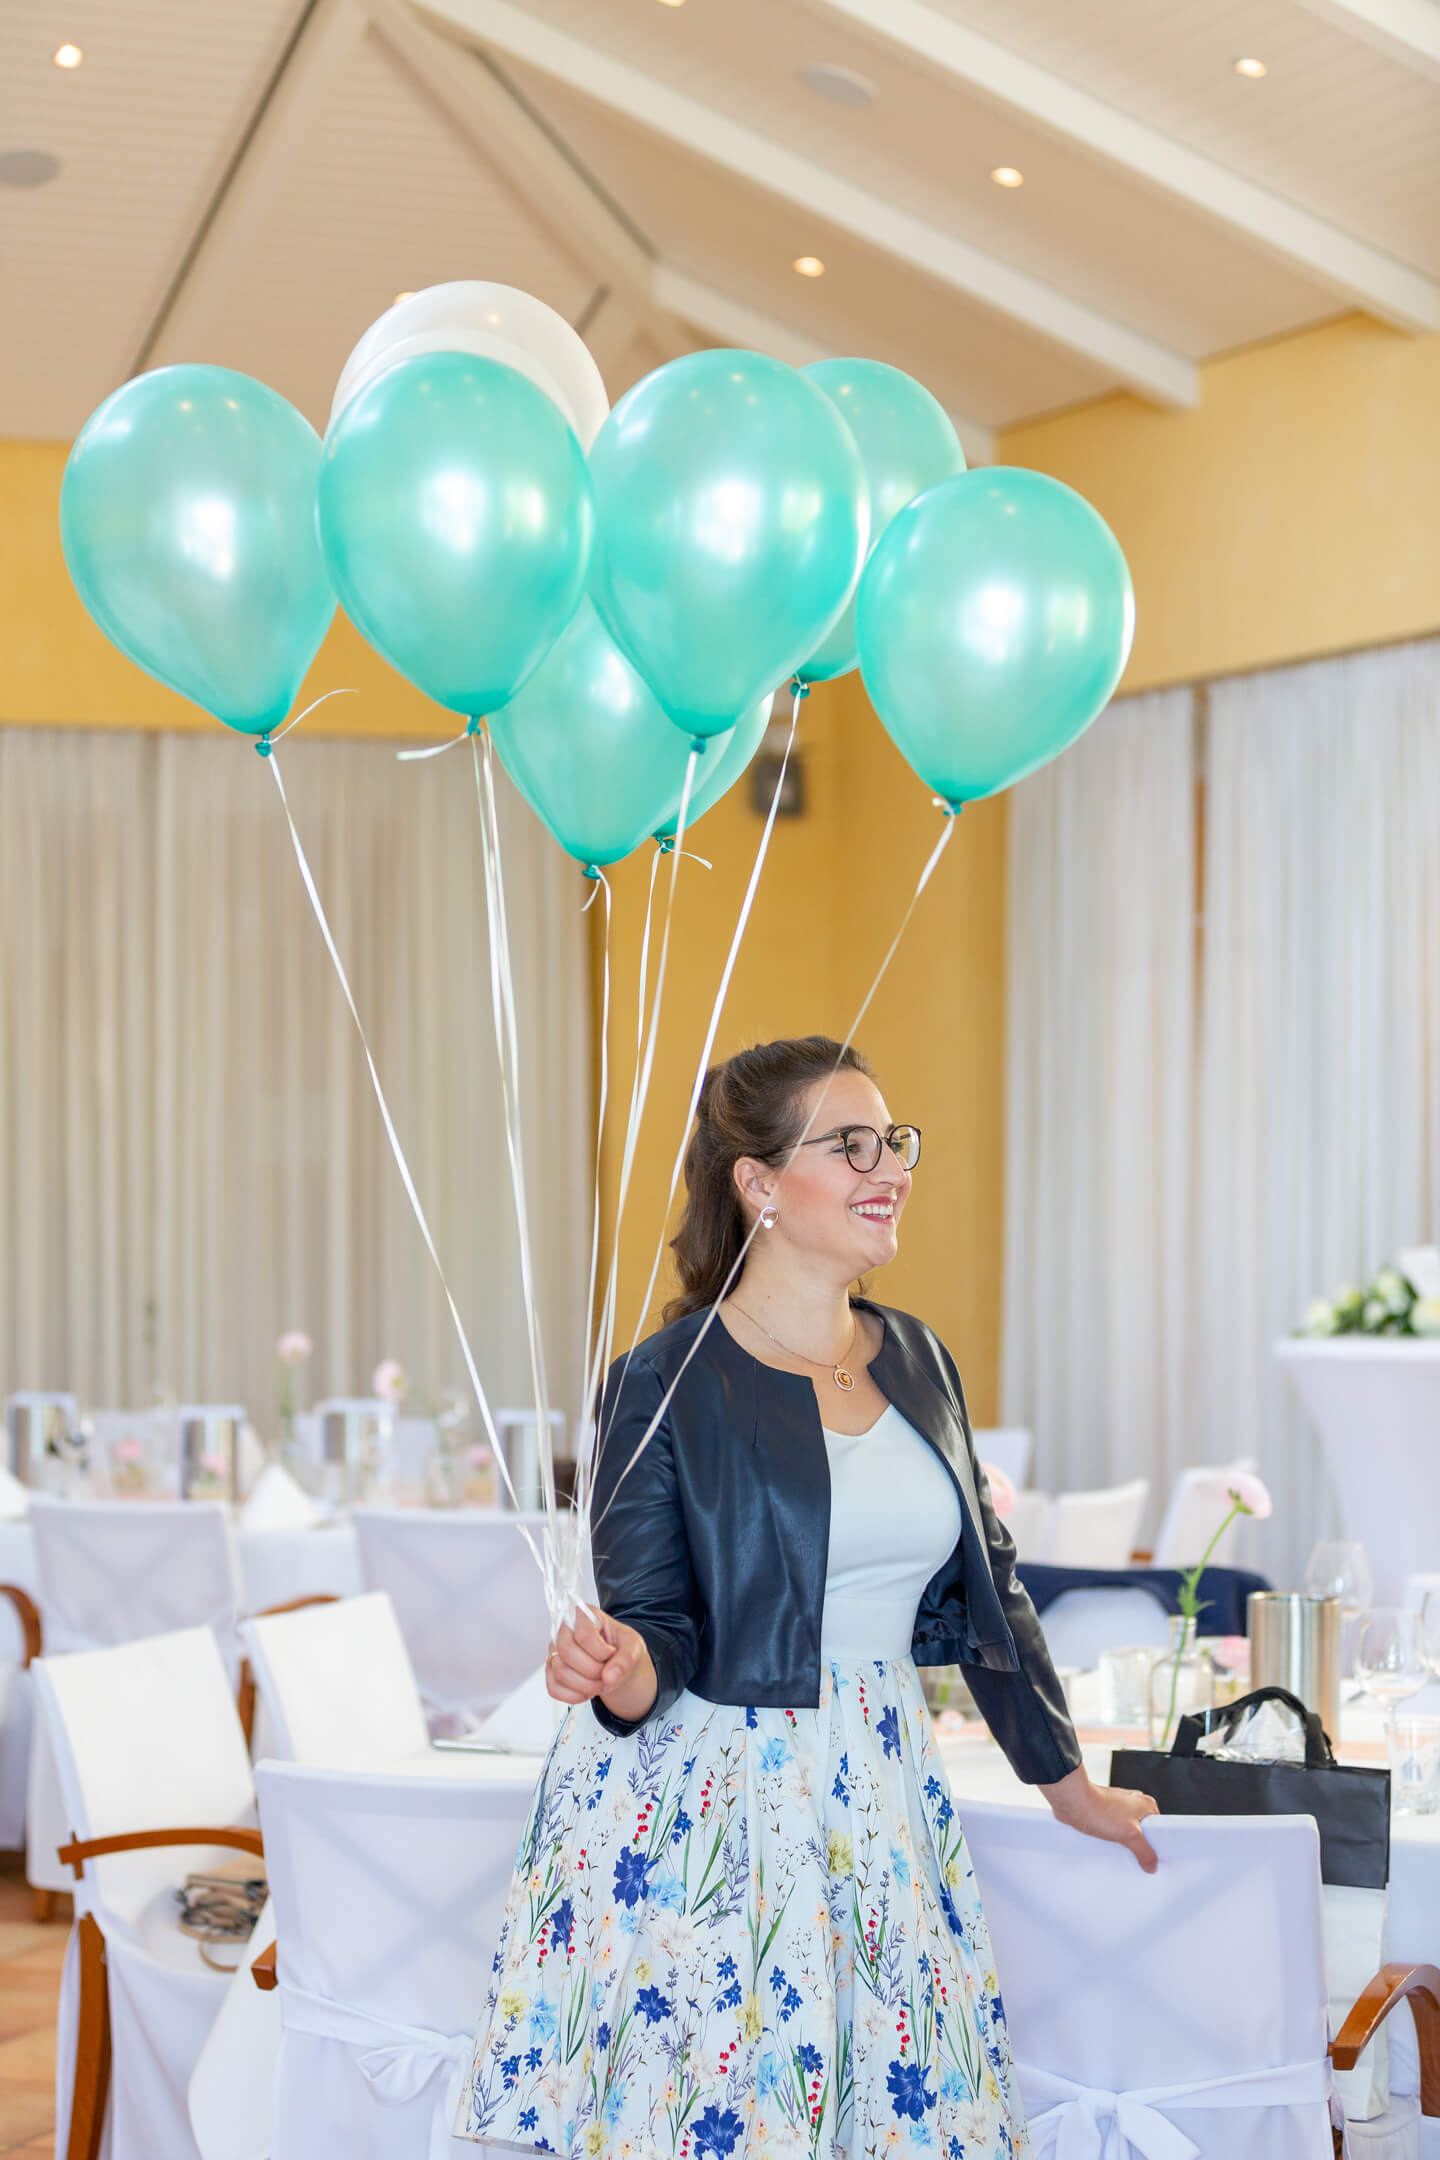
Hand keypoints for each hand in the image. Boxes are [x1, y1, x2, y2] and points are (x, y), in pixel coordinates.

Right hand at [546, 1605, 656, 1723]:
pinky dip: (575, 1695)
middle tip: (605, 1673)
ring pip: (560, 1672)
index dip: (600, 1651)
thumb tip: (610, 1675)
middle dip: (592, 1670)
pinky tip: (587, 1690)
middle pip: (567, 1652)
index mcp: (584, 1616)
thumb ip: (627, 1658)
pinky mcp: (551, 1672)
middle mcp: (564, 1631)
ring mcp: (555, 1651)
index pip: (583, 1634)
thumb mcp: (633, 1646)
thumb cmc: (619, 1647)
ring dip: (585, 1685)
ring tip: (599, 1682)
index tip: (611, 1654)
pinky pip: (554, 1689)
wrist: (614, 1663)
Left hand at [1039, 1765, 1158, 1872]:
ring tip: (1120, 1852)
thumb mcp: (1130, 1835)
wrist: (1073, 1802)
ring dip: (1123, 1842)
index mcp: (1146, 1804)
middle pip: (1143, 1831)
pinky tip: (1108, 1846)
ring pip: (1127, 1831)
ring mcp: (1119, 1807)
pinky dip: (1112, 1838)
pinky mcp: (1105, 1812)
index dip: (1157, 1845)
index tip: (1154, 1859)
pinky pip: (1114, 1829)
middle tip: (1136, 1859)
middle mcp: (1134, 1803)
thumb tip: (1152, 1865)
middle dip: (1139, 1845)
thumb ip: (1144, 1852)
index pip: (1160, 1829)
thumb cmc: (1100, 1810)